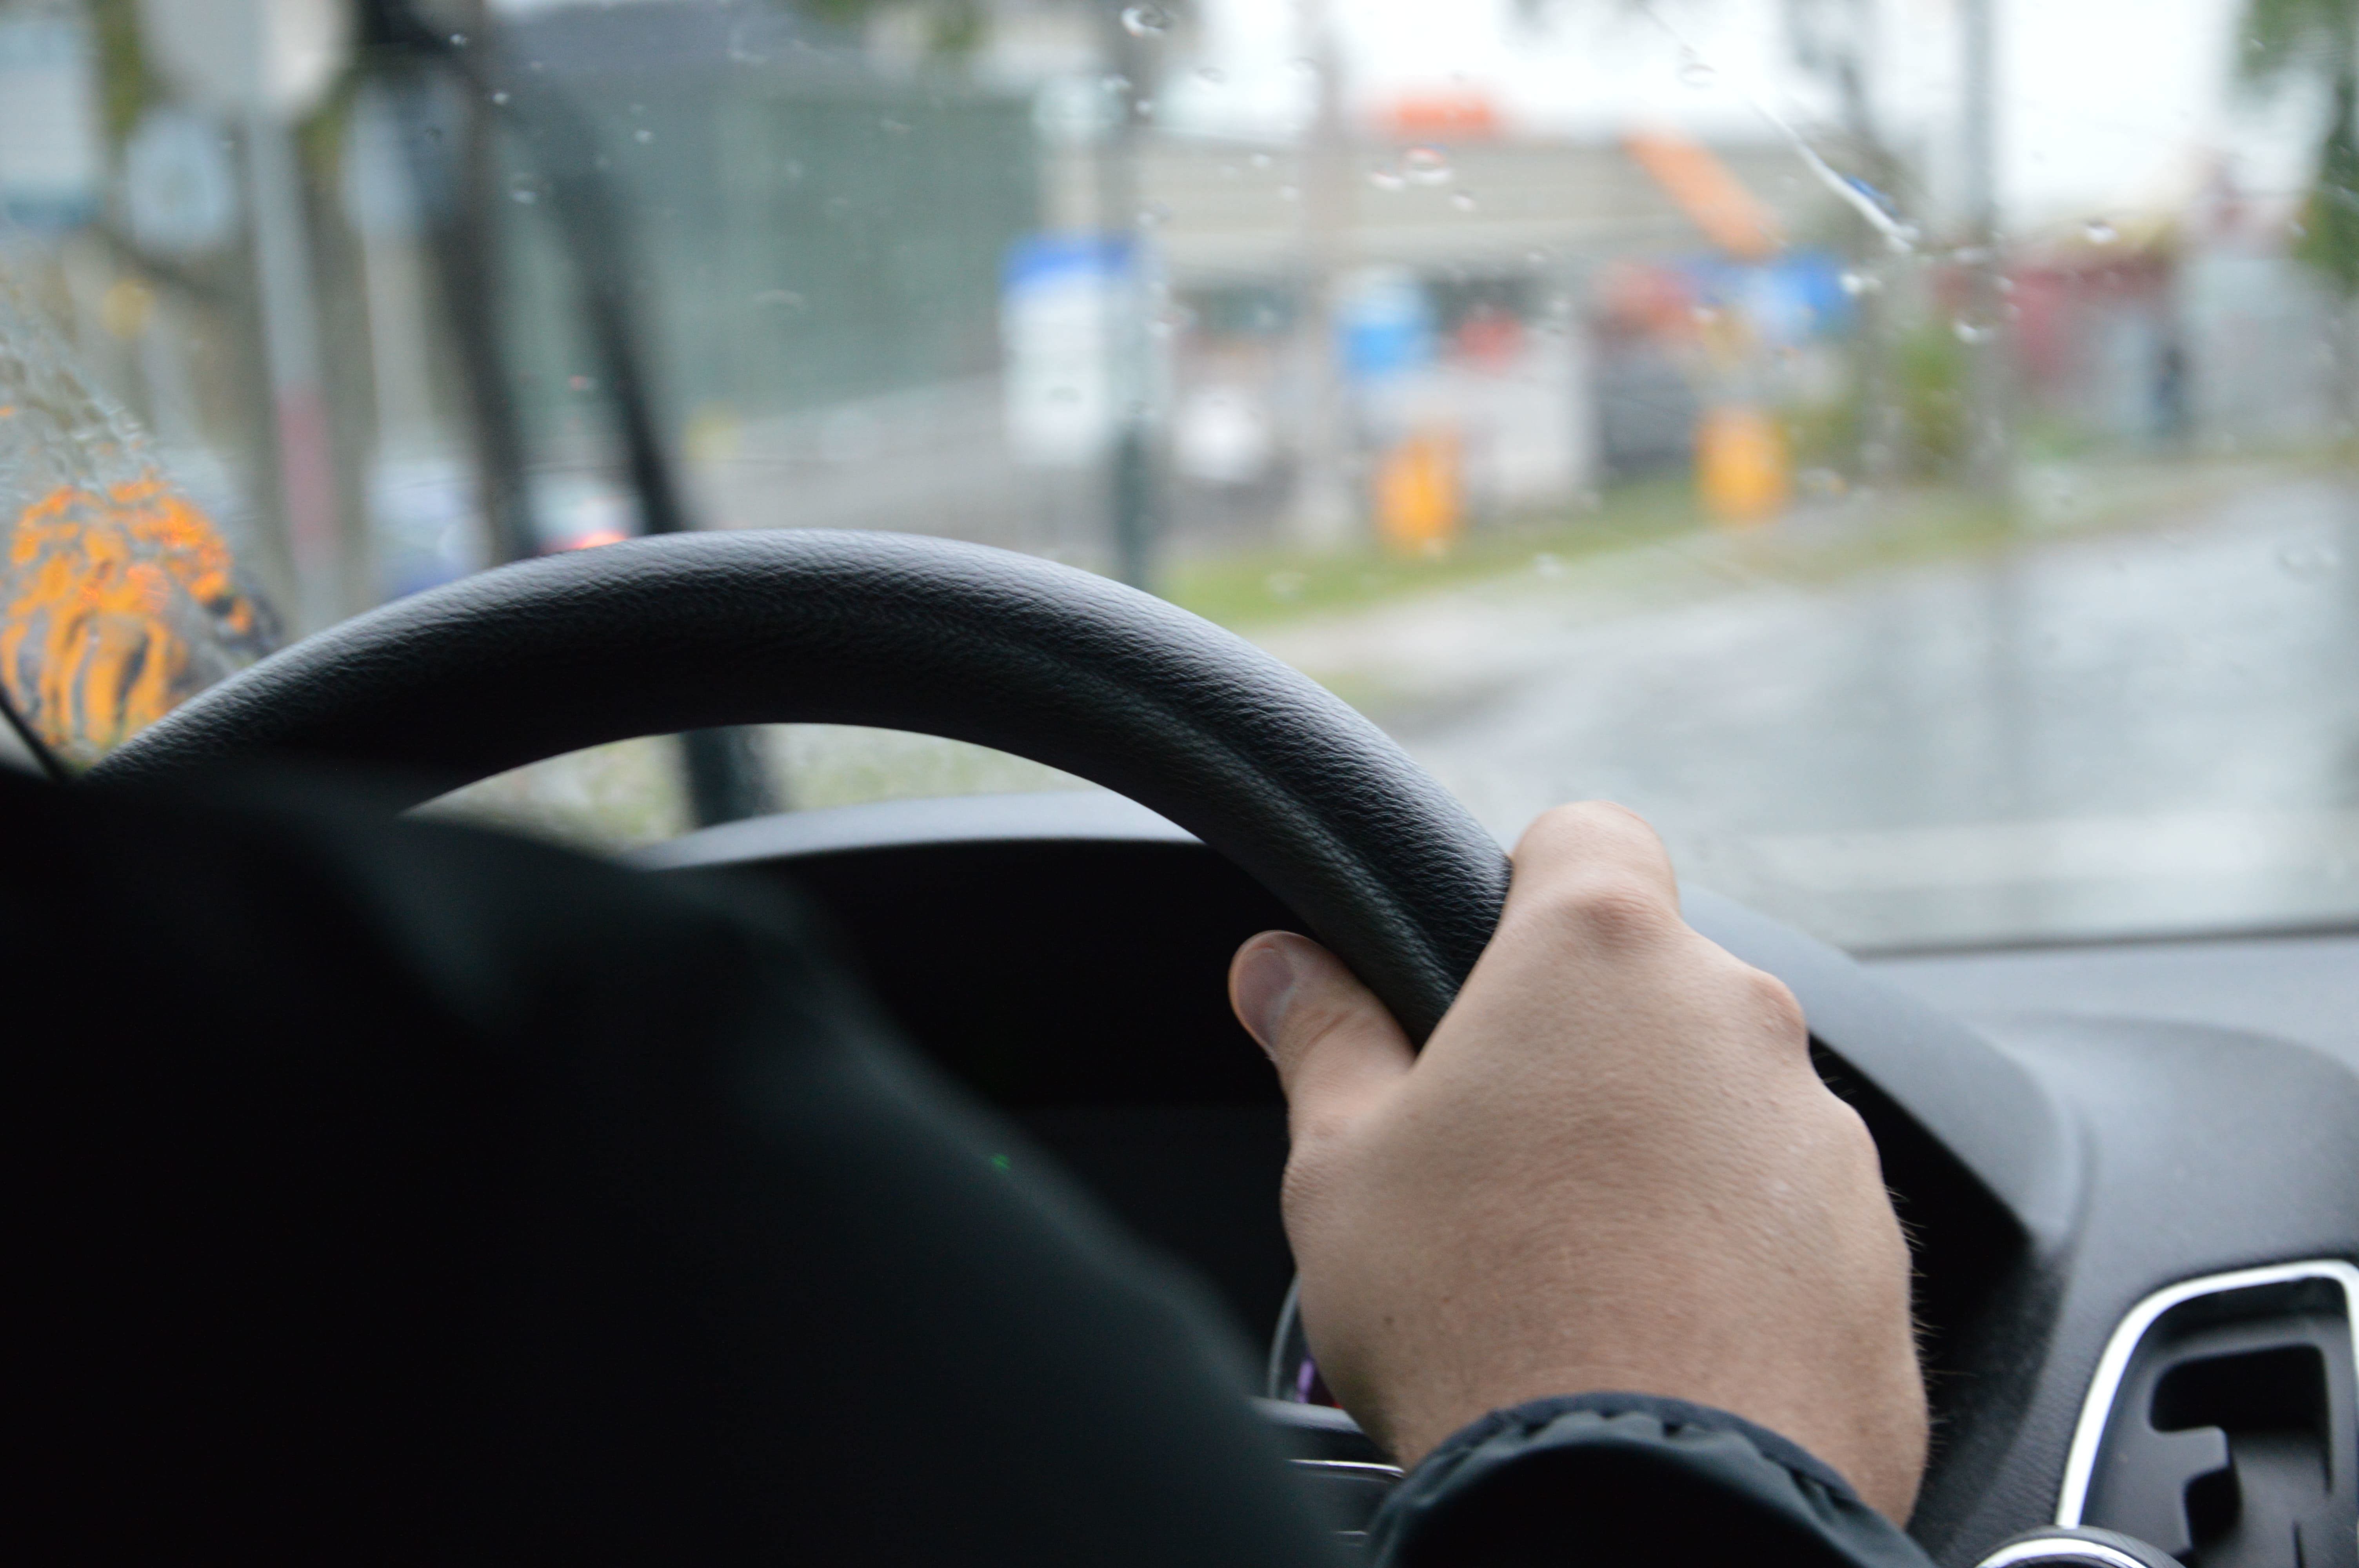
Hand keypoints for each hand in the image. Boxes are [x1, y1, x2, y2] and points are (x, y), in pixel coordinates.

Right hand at [1227, 803, 1926, 1522]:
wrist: (1641, 1506)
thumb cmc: (1477, 1318)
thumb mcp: (1342, 1168)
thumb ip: (1322, 1039)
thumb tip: (1282, 967)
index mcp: (1600, 958)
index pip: (1586, 834)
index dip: (1528, 886)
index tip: (1490, 967)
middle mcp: (1736, 1020)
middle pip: (1655, 988)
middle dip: (1587, 1051)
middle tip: (1504, 1161)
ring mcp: (1827, 1140)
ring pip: (1729, 1106)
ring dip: (1666, 1155)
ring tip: (1581, 1269)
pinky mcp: (1879, 1257)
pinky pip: (1794, 1221)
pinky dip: (1736, 1257)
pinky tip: (1661, 1335)